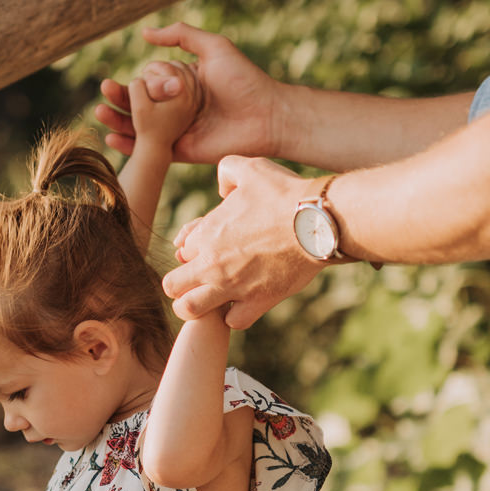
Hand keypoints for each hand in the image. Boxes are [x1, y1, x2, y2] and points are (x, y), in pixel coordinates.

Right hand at [97, 22, 281, 164]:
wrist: (265, 115)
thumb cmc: (243, 79)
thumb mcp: (213, 47)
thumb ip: (181, 35)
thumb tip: (145, 33)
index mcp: (182, 83)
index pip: (149, 81)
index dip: (136, 80)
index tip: (128, 79)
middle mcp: (176, 107)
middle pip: (139, 103)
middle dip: (118, 98)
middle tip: (103, 92)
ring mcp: (176, 130)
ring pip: (139, 126)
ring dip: (117, 120)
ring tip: (99, 113)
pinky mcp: (179, 151)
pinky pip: (150, 149)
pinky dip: (129, 145)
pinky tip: (111, 137)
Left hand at [162, 156, 319, 329]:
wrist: (316, 221)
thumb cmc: (285, 194)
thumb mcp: (251, 168)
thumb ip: (227, 172)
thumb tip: (222, 189)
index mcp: (206, 233)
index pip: (181, 249)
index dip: (191, 249)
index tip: (209, 247)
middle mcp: (212, 263)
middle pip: (172, 286)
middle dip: (182, 283)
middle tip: (201, 277)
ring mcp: (232, 286)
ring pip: (190, 310)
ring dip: (196, 306)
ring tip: (211, 299)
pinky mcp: (257, 302)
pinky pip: (232, 322)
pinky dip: (234, 316)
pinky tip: (243, 303)